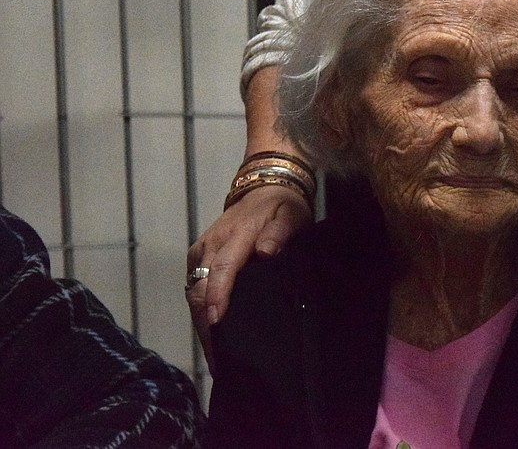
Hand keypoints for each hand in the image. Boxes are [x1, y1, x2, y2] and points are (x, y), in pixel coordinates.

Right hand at [185, 186, 311, 372]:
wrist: (263, 189)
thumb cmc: (281, 207)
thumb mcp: (290, 215)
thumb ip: (279, 233)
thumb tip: (265, 251)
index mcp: (235, 236)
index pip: (222, 270)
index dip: (217, 298)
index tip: (217, 324)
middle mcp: (212, 245)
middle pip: (200, 289)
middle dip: (206, 324)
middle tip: (220, 360)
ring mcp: (201, 252)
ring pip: (194, 293)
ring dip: (202, 323)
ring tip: (217, 356)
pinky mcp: (198, 258)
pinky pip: (194, 288)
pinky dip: (201, 311)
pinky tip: (212, 334)